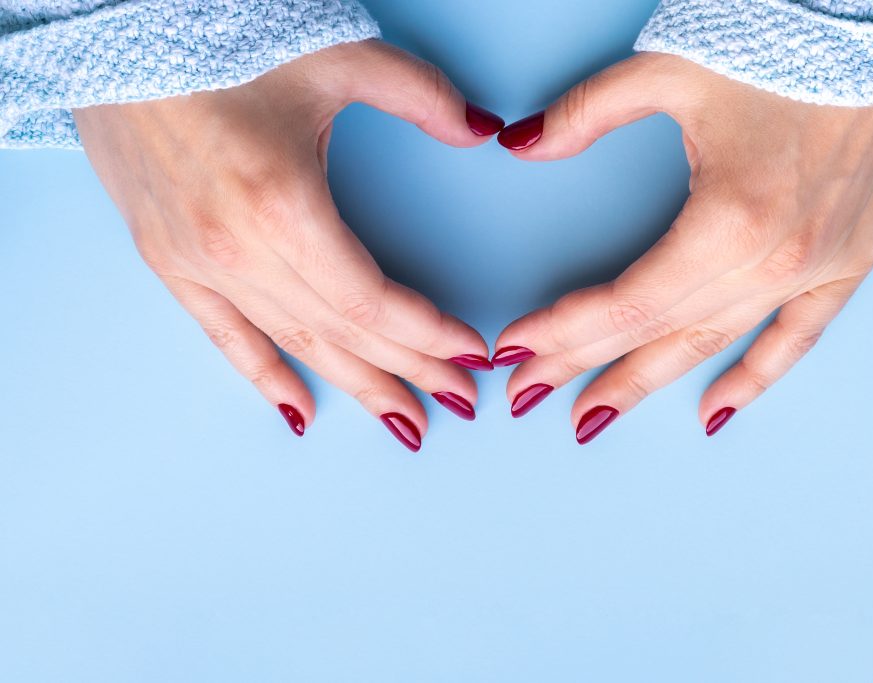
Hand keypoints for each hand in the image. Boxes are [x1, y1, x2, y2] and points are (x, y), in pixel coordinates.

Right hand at [74, 40, 505, 449]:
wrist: (112, 28)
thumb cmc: (220, 39)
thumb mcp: (338, 56)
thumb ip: (421, 96)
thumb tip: (479, 129)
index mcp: (282, 205)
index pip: (372, 302)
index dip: (428, 336)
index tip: (469, 354)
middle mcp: (236, 248)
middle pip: (341, 335)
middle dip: (409, 372)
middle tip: (457, 401)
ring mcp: (196, 260)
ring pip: (291, 345)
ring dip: (354, 386)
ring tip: (403, 418)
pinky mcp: (165, 258)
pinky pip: (222, 336)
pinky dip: (264, 376)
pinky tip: (300, 412)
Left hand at [494, 53, 872, 442]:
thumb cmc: (785, 44)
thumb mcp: (667, 70)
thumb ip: (584, 114)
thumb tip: (521, 143)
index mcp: (727, 219)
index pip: (625, 303)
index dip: (563, 331)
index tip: (515, 349)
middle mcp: (774, 260)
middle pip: (657, 332)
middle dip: (585, 366)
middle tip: (529, 393)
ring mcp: (817, 268)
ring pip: (714, 345)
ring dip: (648, 382)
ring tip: (594, 414)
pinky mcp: (850, 261)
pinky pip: (797, 339)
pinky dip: (755, 378)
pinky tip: (712, 412)